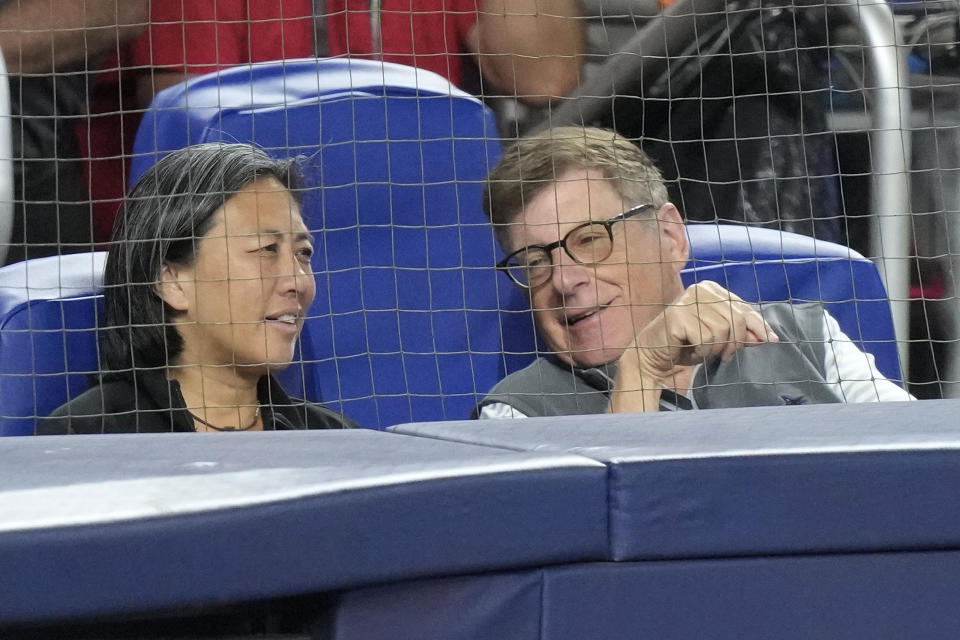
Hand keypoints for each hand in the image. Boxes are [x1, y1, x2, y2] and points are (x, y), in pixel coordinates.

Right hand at [609, 282, 778, 412]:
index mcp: (712, 289)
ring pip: (723, 330)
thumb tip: (767, 337)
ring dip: (716, 348)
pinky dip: (703, 351)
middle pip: (737, 318)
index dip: (759, 325)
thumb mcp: (718, 338)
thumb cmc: (685, 345)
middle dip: (735, 342)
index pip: (744, 307)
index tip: (770, 340)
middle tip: (724, 356)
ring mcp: (689, 301)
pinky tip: (691, 350)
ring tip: (702, 350)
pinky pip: (707, 338)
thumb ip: (740, 333)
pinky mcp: (679, 315)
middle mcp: (701, 289)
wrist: (652, 355)